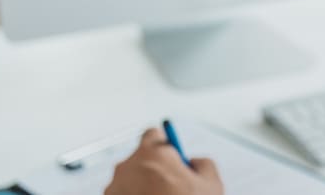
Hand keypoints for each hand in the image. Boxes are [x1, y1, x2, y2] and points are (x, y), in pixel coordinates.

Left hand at [104, 128, 222, 194]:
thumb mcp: (211, 185)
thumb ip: (202, 164)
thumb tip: (192, 162)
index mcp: (152, 154)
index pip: (152, 135)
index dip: (165, 145)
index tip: (173, 156)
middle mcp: (126, 168)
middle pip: (140, 160)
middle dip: (154, 171)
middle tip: (171, 188)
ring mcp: (113, 190)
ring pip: (130, 182)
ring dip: (142, 190)